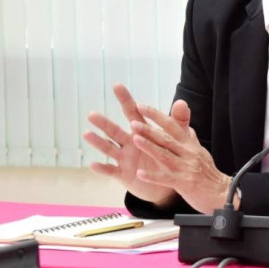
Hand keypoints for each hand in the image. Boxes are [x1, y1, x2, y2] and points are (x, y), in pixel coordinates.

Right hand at [83, 84, 178, 205]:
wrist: (168, 181)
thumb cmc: (168, 155)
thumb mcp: (175, 138)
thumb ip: (178, 121)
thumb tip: (182, 102)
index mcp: (142, 131)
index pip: (132, 112)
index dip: (125, 99)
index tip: (117, 86)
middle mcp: (130, 143)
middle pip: (115, 130)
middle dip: (104, 123)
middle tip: (92, 114)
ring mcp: (125, 158)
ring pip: (109, 148)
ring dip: (98, 142)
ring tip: (86, 134)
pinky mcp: (124, 174)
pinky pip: (111, 171)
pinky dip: (102, 168)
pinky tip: (93, 164)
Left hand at [130, 100, 232, 214]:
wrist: (221, 192)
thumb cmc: (208, 173)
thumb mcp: (200, 151)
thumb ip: (190, 139)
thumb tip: (185, 127)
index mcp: (189, 144)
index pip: (172, 125)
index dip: (157, 115)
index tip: (142, 107)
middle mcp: (188, 153)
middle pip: (166, 139)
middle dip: (149, 130)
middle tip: (133, 123)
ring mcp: (186, 168)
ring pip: (165, 155)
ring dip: (149, 147)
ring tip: (135, 139)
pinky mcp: (184, 183)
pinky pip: (166, 179)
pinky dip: (152, 176)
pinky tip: (140, 174)